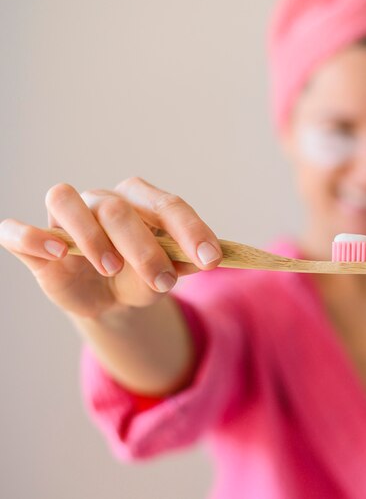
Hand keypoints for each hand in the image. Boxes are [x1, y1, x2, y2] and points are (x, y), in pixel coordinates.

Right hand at [0, 177, 221, 319]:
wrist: (110, 299)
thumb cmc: (141, 276)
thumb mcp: (165, 274)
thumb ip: (182, 264)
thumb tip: (205, 260)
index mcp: (141, 201)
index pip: (167, 204)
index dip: (191, 230)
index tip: (212, 259)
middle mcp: (103, 201)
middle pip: (118, 208)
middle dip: (144, 248)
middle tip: (162, 281)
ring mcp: (66, 219)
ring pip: (66, 201)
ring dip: (90, 235)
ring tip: (111, 267)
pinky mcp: (36, 245)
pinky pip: (19, 230)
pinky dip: (33, 237)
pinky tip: (57, 253)